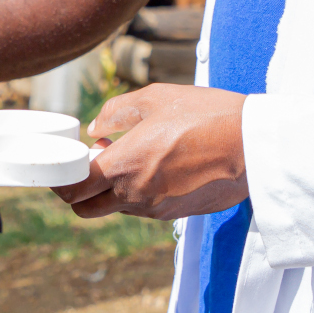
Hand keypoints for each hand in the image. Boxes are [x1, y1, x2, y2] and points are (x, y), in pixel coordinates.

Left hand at [52, 84, 249, 220]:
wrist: (253, 145)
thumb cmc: (206, 116)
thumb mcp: (155, 98)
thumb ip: (116, 113)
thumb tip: (94, 129)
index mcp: (124, 166)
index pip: (72, 190)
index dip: (60, 179)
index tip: (66, 162)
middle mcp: (135, 195)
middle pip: (85, 209)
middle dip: (79, 191)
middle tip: (92, 162)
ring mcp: (156, 209)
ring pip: (115, 208)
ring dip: (111, 189)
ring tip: (130, 155)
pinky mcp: (176, 214)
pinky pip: (143, 209)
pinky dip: (137, 193)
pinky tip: (154, 165)